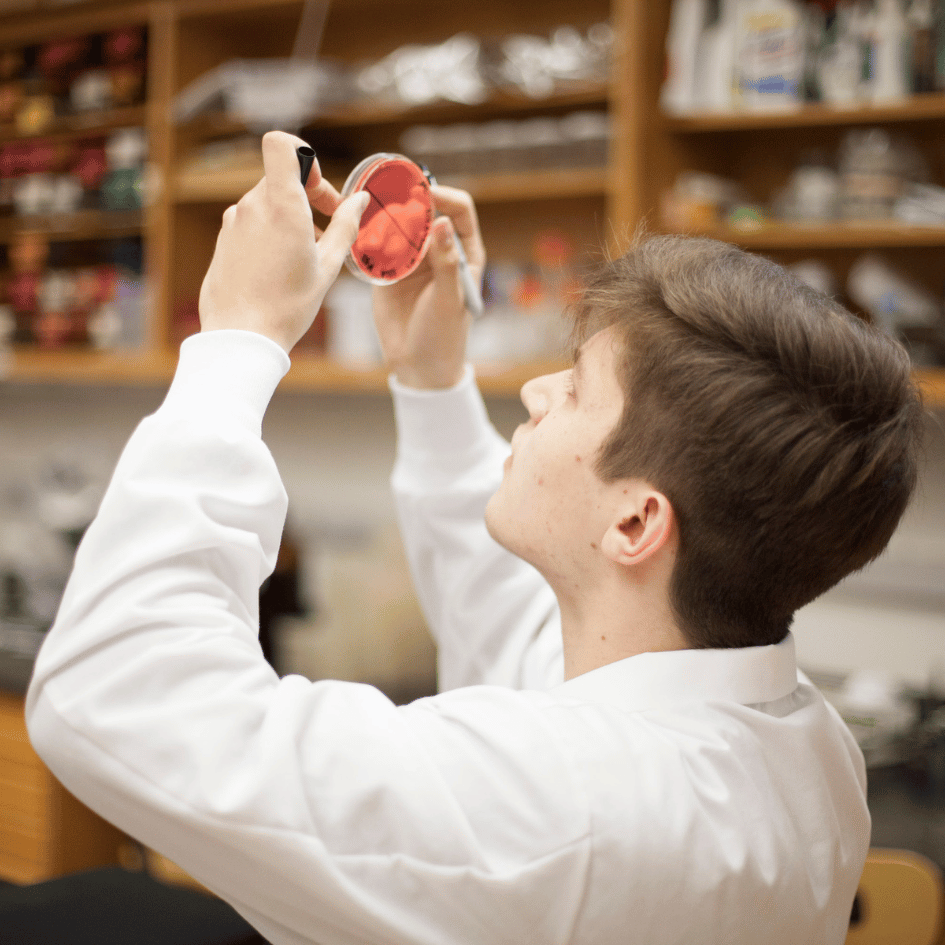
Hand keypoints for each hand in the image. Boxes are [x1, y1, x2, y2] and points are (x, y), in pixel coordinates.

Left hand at [198, 130, 369, 353]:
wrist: (242, 336)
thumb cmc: (287, 306)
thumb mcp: (328, 267)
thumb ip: (346, 226)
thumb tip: (361, 200)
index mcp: (281, 206)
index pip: (281, 144)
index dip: (303, 155)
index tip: (317, 190)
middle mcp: (252, 205)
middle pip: (282, 178)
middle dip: (308, 197)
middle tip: (328, 232)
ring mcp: (234, 221)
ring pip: (268, 202)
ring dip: (291, 218)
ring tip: (306, 256)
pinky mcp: (224, 239)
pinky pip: (252, 222)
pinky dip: (271, 233)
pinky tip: (281, 267)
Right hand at [372, 185, 484, 388]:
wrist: (417, 366)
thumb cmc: (444, 335)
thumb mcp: (448, 299)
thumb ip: (446, 262)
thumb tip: (442, 223)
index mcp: (464, 253)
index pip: (460, 211)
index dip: (444, 196)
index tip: (424, 194)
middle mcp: (439, 250)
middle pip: (426, 211)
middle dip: (409, 202)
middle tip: (389, 201)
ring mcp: (412, 259)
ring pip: (399, 224)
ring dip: (386, 217)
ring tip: (372, 218)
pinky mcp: (387, 270)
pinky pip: (378, 244)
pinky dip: (369, 236)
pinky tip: (360, 234)